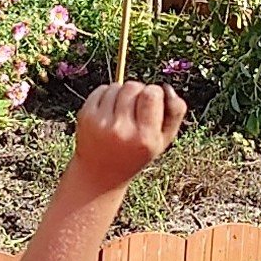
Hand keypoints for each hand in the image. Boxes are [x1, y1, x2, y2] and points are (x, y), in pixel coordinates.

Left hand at [70, 81, 186, 187]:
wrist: (100, 174)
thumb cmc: (137, 153)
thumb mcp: (163, 140)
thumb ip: (175, 113)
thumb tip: (166, 87)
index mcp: (145, 138)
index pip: (152, 94)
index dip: (155, 93)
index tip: (153, 104)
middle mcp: (122, 130)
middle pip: (134, 86)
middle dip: (138, 91)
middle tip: (136, 109)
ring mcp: (101, 123)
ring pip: (117, 86)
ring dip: (122, 93)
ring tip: (122, 112)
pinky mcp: (86, 116)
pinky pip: (102, 89)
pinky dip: (108, 94)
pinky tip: (109, 112)